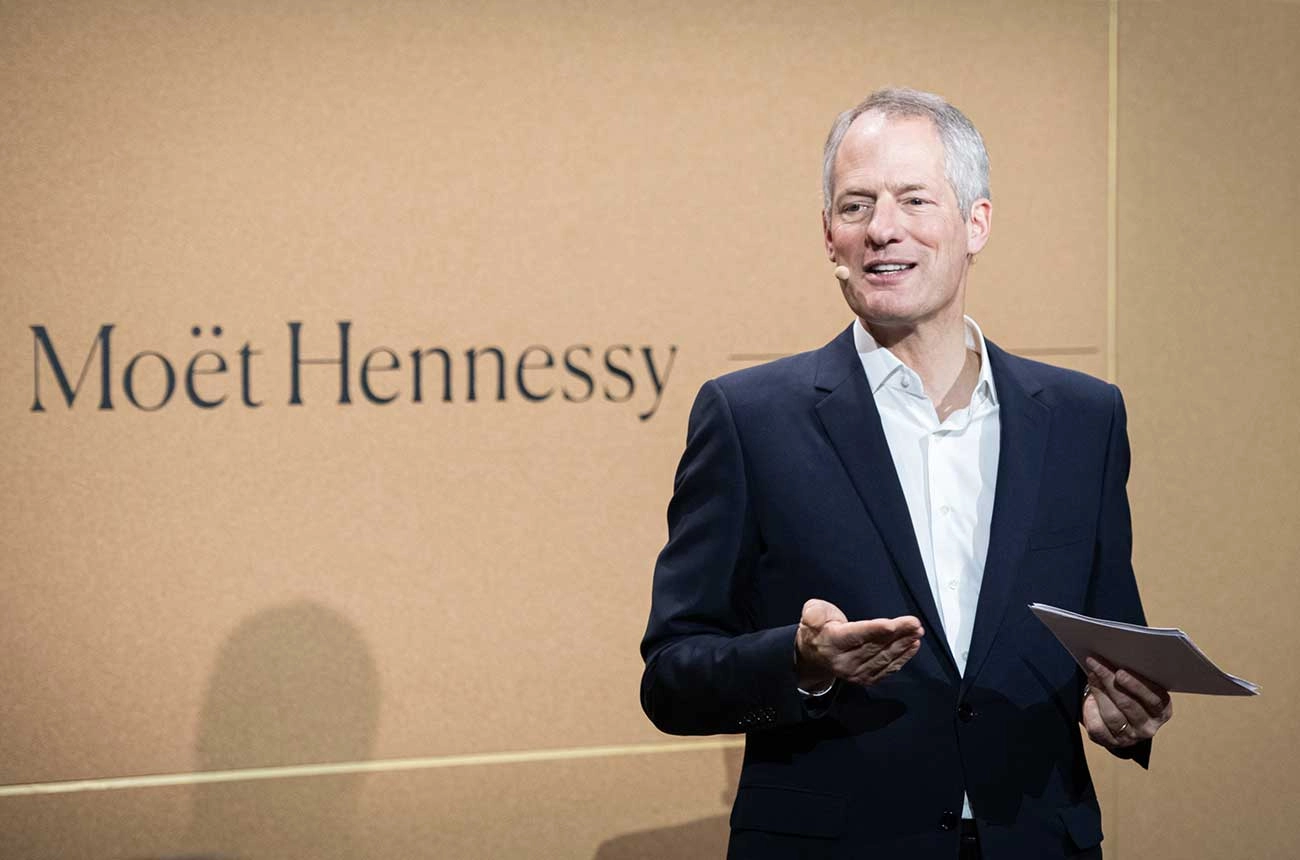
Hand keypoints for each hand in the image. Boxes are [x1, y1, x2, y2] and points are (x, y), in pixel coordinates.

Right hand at [795, 599, 923, 688]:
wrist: (813, 657)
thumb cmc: (817, 629)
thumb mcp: (811, 613)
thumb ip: (814, 613)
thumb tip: (818, 619)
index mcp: (831, 643)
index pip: (855, 636)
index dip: (874, 630)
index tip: (891, 625)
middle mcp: (844, 662)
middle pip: (874, 646)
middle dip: (897, 634)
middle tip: (914, 623)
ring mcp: (856, 673)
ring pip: (884, 658)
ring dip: (903, 645)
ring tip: (917, 632)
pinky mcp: (866, 678)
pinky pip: (887, 668)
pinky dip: (902, 657)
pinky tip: (912, 645)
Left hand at [1081, 656, 1172, 748]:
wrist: (1119, 718)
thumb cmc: (1131, 693)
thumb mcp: (1139, 684)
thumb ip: (1134, 674)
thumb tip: (1117, 656)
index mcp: (1162, 711)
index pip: (1153, 698)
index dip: (1136, 684)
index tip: (1120, 671)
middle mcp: (1149, 727)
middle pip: (1129, 704)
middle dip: (1110, 682)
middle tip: (1098, 665)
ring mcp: (1131, 737)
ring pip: (1112, 715)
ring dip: (1099, 691)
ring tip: (1092, 673)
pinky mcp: (1111, 742)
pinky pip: (1098, 727)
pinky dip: (1090, 710)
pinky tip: (1088, 697)